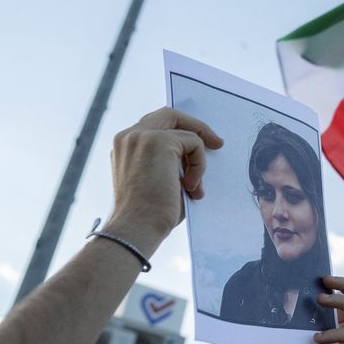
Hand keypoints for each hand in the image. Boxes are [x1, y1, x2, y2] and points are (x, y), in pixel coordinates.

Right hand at [105, 107, 222, 254]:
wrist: (137, 228)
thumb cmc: (150, 213)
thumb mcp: (158, 180)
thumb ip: (169, 162)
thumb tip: (194, 156)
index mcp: (125, 146)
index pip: (156, 124)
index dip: (181, 130)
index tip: (203, 143)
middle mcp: (129, 136)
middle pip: (170, 115)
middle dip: (196, 127)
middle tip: (217, 143)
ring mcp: (142, 136)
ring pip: (186, 132)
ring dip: (197, 161)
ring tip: (192, 187)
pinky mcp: (158, 141)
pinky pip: (194, 143)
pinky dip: (199, 166)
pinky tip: (189, 186)